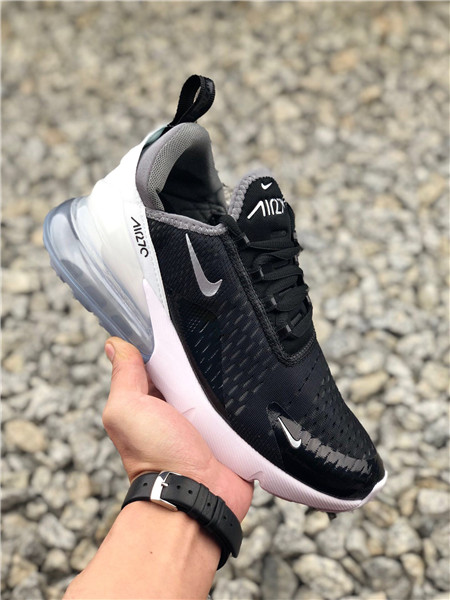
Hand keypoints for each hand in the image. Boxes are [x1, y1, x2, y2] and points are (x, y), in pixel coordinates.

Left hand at [103, 337, 252, 520]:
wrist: (197, 497)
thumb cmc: (157, 457)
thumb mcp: (128, 409)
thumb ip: (123, 377)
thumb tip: (114, 343)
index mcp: (149, 402)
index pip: (157, 362)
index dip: (164, 345)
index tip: (176, 325)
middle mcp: (177, 411)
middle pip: (191, 371)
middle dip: (199, 360)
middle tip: (209, 345)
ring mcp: (206, 422)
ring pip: (218, 387)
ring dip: (224, 379)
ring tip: (233, 364)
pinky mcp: (231, 432)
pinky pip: (240, 406)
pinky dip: (244, 398)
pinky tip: (248, 384)